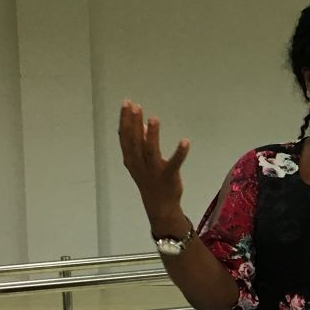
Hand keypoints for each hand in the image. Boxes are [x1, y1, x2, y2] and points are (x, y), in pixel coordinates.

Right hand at [117, 99, 188, 221]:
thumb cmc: (150, 180)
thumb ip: (138, 144)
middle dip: (134, 122)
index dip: (124, 119)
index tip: (127, 103)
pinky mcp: (169, 177)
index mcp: (130, 159)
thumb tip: (139, 124)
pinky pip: (174, 164)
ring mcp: (153, 171)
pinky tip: (185, 141)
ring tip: (153, 118)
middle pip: (134, 141)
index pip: (124, 137)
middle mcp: (139, 164)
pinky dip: (180, 153)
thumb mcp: (140, 162)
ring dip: (151, 134)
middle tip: (136, 105)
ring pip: (150, 151)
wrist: (159, 206)